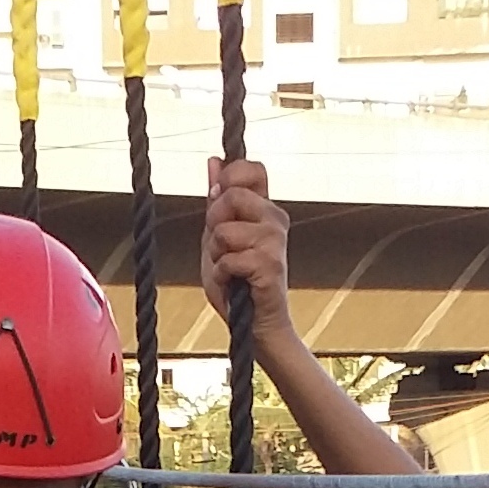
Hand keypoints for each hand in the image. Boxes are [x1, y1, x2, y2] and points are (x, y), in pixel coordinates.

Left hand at [200, 156, 295, 338]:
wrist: (255, 327)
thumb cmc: (237, 283)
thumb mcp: (218, 236)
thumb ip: (216, 200)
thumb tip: (213, 160)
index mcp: (264, 208)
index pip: (252, 168)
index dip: (230, 177)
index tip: (218, 201)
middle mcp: (275, 219)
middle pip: (232, 195)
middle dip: (214, 222)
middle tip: (222, 248)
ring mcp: (275, 241)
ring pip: (225, 230)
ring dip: (216, 254)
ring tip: (229, 269)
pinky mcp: (270, 264)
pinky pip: (227, 259)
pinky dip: (221, 275)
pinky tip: (233, 284)